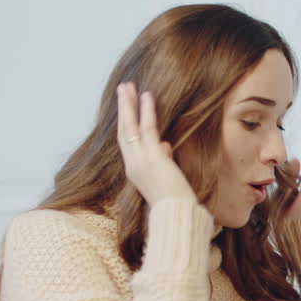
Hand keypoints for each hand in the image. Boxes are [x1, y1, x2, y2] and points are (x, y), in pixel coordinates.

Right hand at [115, 83, 195, 204]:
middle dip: (122, 108)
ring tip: (129, 86)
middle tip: (123, 88)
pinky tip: (147, 96)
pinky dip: (146, 112)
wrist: (177, 214)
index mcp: (135, 170)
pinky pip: (147, 130)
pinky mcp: (152, 158)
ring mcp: (140, 161)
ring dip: (129, 105)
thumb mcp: (167, 176)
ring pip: (130, 127)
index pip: (127, 142)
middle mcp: (133, 165)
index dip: (126, 122)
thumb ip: (163, 159)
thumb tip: (165, 145)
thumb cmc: (175, 200)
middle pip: (123, 130)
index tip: (128, 106)